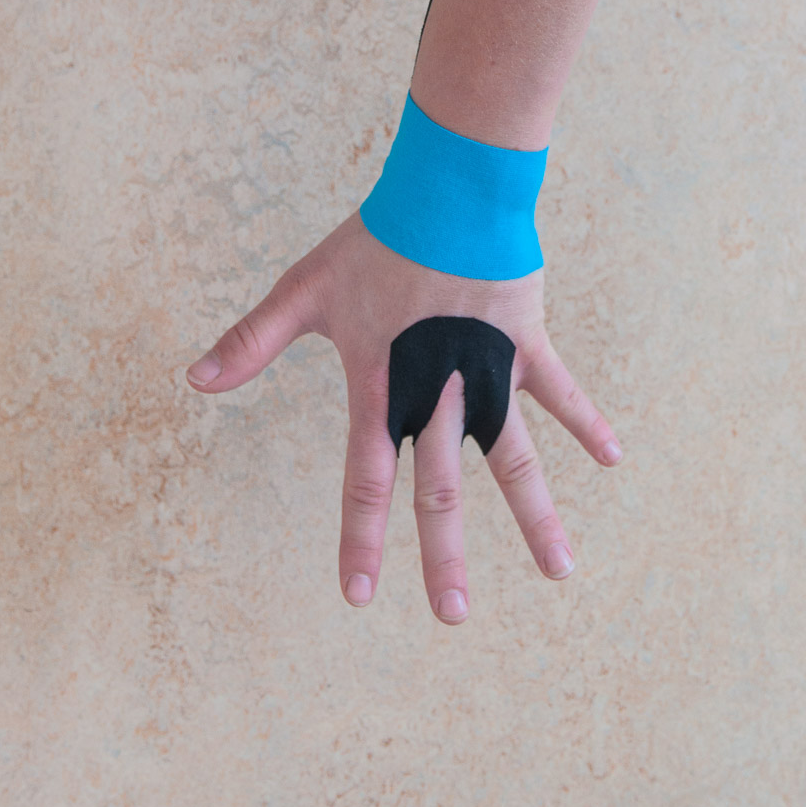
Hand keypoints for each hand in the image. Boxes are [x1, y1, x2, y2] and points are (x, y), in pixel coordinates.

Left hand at [184, 210, 621, 623]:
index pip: (365, 478)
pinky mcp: (525, 341)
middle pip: (441, 489)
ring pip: (514, 458)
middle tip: (452, 615)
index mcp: (382, 386)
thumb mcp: (304, 289)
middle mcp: (437, 392)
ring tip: (560, 570)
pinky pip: (561, 391)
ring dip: (534, 515)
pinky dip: (587, 423)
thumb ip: (252, 340)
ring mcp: (487, 370)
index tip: (360, 595)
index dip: (360, 537)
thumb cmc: (373, 239)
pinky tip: (614, 458)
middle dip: (446, 556)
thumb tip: (191, 380)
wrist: (445, 191)